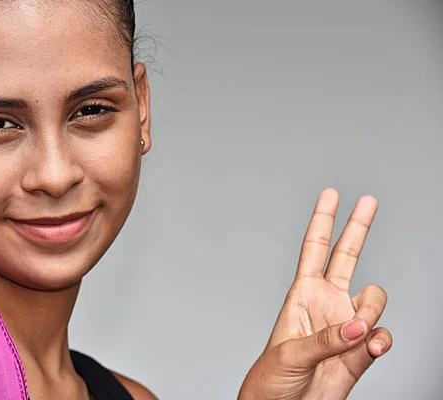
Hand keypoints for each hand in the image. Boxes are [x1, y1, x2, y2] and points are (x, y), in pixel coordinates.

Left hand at [238, 189, 391, 399]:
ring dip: (370, 313)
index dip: (322, 221)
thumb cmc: (271, 379)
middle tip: (369, 200)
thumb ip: (325, 339)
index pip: (314, 250)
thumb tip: (358, 327)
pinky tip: (369, 348)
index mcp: (302, 294)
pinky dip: (380, 341)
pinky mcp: (361, 351)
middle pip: (347, 256)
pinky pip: (381, 336)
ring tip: (354, 335)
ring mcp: (346, 325)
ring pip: (373, 300)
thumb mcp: (289, 354)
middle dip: (358, 227)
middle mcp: (327, 304)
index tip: (331, 194)